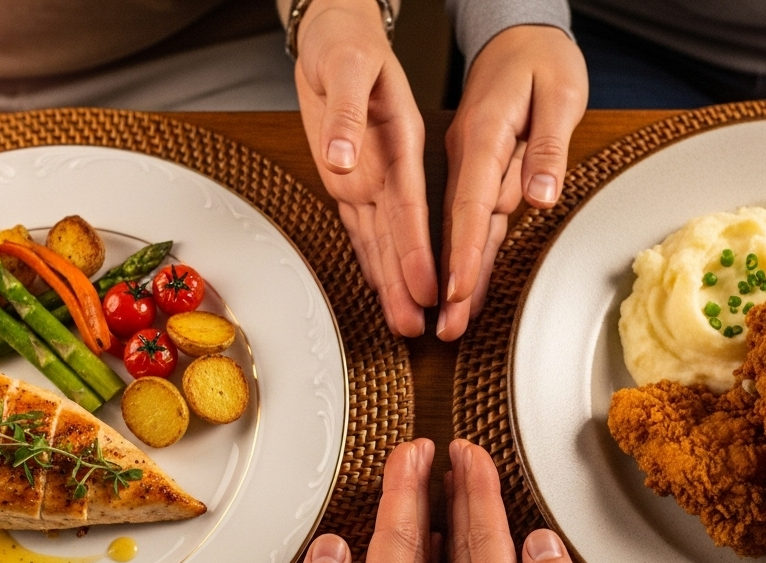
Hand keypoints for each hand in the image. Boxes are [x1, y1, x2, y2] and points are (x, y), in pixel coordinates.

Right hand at [257, 439, 439, 562]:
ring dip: (438, 520)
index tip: (415, 450)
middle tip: (436, 450)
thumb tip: (334, 547)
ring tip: (444, 485)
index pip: (401, 540)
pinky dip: (433, 559)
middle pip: (425, 547)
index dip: (406, 490)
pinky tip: (436, 553)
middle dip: (431, 493)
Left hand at [295, 0, 435, 336]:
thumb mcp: (347, 66)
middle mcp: (390, 166)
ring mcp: (371, 177)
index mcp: (400, 139)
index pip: (410, 205)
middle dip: (409, 283)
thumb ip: (345, 114)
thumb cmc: (347, 42)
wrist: (335, 33)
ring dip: (392, 282)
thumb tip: (342, 158)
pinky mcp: (350, 181)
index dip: (418, 249)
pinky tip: (380, 287)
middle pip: (401, 235)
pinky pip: (361, 227)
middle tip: (419, 325)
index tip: (430, 286)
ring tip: (405, 322)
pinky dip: (369, 258)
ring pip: (382, 239)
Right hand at [438, 26, 586, 339]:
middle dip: (450, 280)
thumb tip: (539, 194)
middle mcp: (468, 153)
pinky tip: (460, 285)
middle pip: (458, 226)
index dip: (462, 252)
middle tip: (443, 327)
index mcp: (484, 133)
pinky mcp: (478, 169)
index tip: (453, 290)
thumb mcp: (559, 92)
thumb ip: (547, 146)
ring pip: (463, 228)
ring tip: (448, 320)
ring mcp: (469, 163)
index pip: (471, 203)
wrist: (521, 35)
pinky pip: (471, 217)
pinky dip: (465, 253)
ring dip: (456, 276)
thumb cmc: (542, 58)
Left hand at [446, 439, 619, 562]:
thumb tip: (540, 543)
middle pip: (458, 544)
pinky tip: (446, 551)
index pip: (482, 537)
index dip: (476, 489)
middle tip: (445, 451)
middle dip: (452, 491)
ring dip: (446, 519)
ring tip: (442, 484)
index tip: (466, 450)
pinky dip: (448, 560)